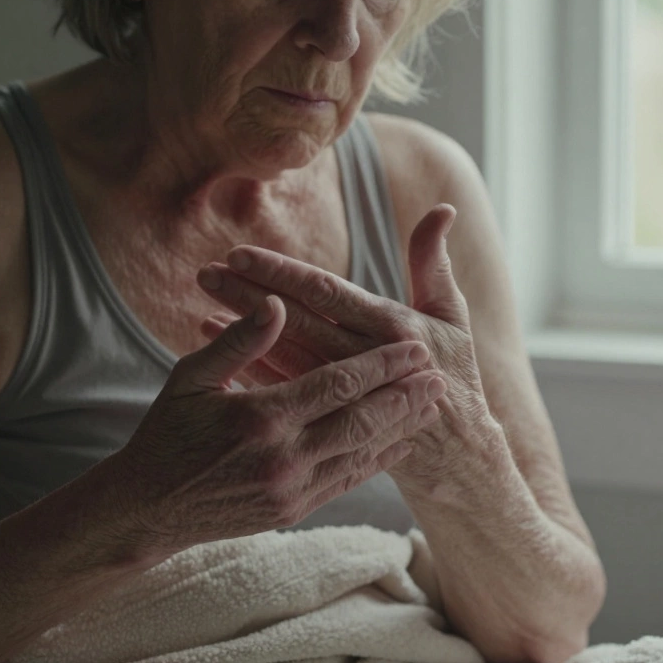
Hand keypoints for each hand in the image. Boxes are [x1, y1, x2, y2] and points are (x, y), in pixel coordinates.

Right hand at [113, 295, 446, 554]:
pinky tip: (398, 444)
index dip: (379, 364)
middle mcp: (282, 457)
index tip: (412, 345)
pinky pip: (346, 481)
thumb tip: (277, 303)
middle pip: (360, 420)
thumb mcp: (190, 379)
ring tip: (431, 406)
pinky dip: (376, 461)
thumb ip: (239, 342)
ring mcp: (290, 489)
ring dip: (400, 428)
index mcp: (259, 417)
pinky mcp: (293, 511)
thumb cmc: (166, 434)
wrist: (149, 508)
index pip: (335, 384)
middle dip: (404, 396)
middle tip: (439, 376)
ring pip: (360, 453)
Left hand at [194, 205, 499, 484]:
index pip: (327, 293)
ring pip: (284, 357)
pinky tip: (218, 347)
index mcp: (392, 328)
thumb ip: (434, 263)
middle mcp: (364, 360)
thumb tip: (443, 208)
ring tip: (205, 302)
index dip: (282, 273)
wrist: (456, 454)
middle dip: (249, 296)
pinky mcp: (332, 421)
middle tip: (206, 273)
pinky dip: (250, 368)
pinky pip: (283, 392)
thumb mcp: (451, 316)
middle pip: (296, 322)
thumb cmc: (454, 373)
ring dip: (242, 332)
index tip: (239, 254)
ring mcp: (345, 397)